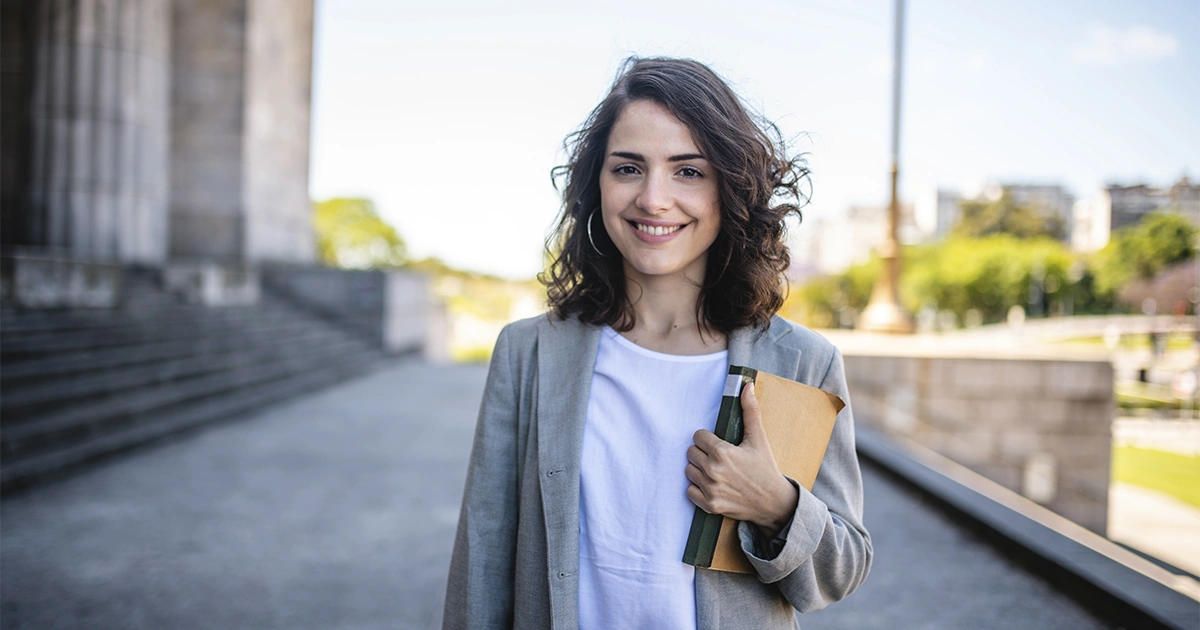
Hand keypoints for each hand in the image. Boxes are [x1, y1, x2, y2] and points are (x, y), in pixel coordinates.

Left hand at [686, 382, 798, 538]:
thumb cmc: (766, 468)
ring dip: (699, 469)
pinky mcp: (709, 505)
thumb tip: (747, 386)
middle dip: (702, 452)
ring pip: (689, 470)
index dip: (707, 438)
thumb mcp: (759, 438)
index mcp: (722, 452)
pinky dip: (698, 488)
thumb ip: (750, 411)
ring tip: (715, 470)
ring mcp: (710, 490)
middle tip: (718, 457)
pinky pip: (689, 491)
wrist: (774, 503)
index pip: (697, 436)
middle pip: (691, 453)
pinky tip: (712, 485)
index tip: (718, 443)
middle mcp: (713, 471)